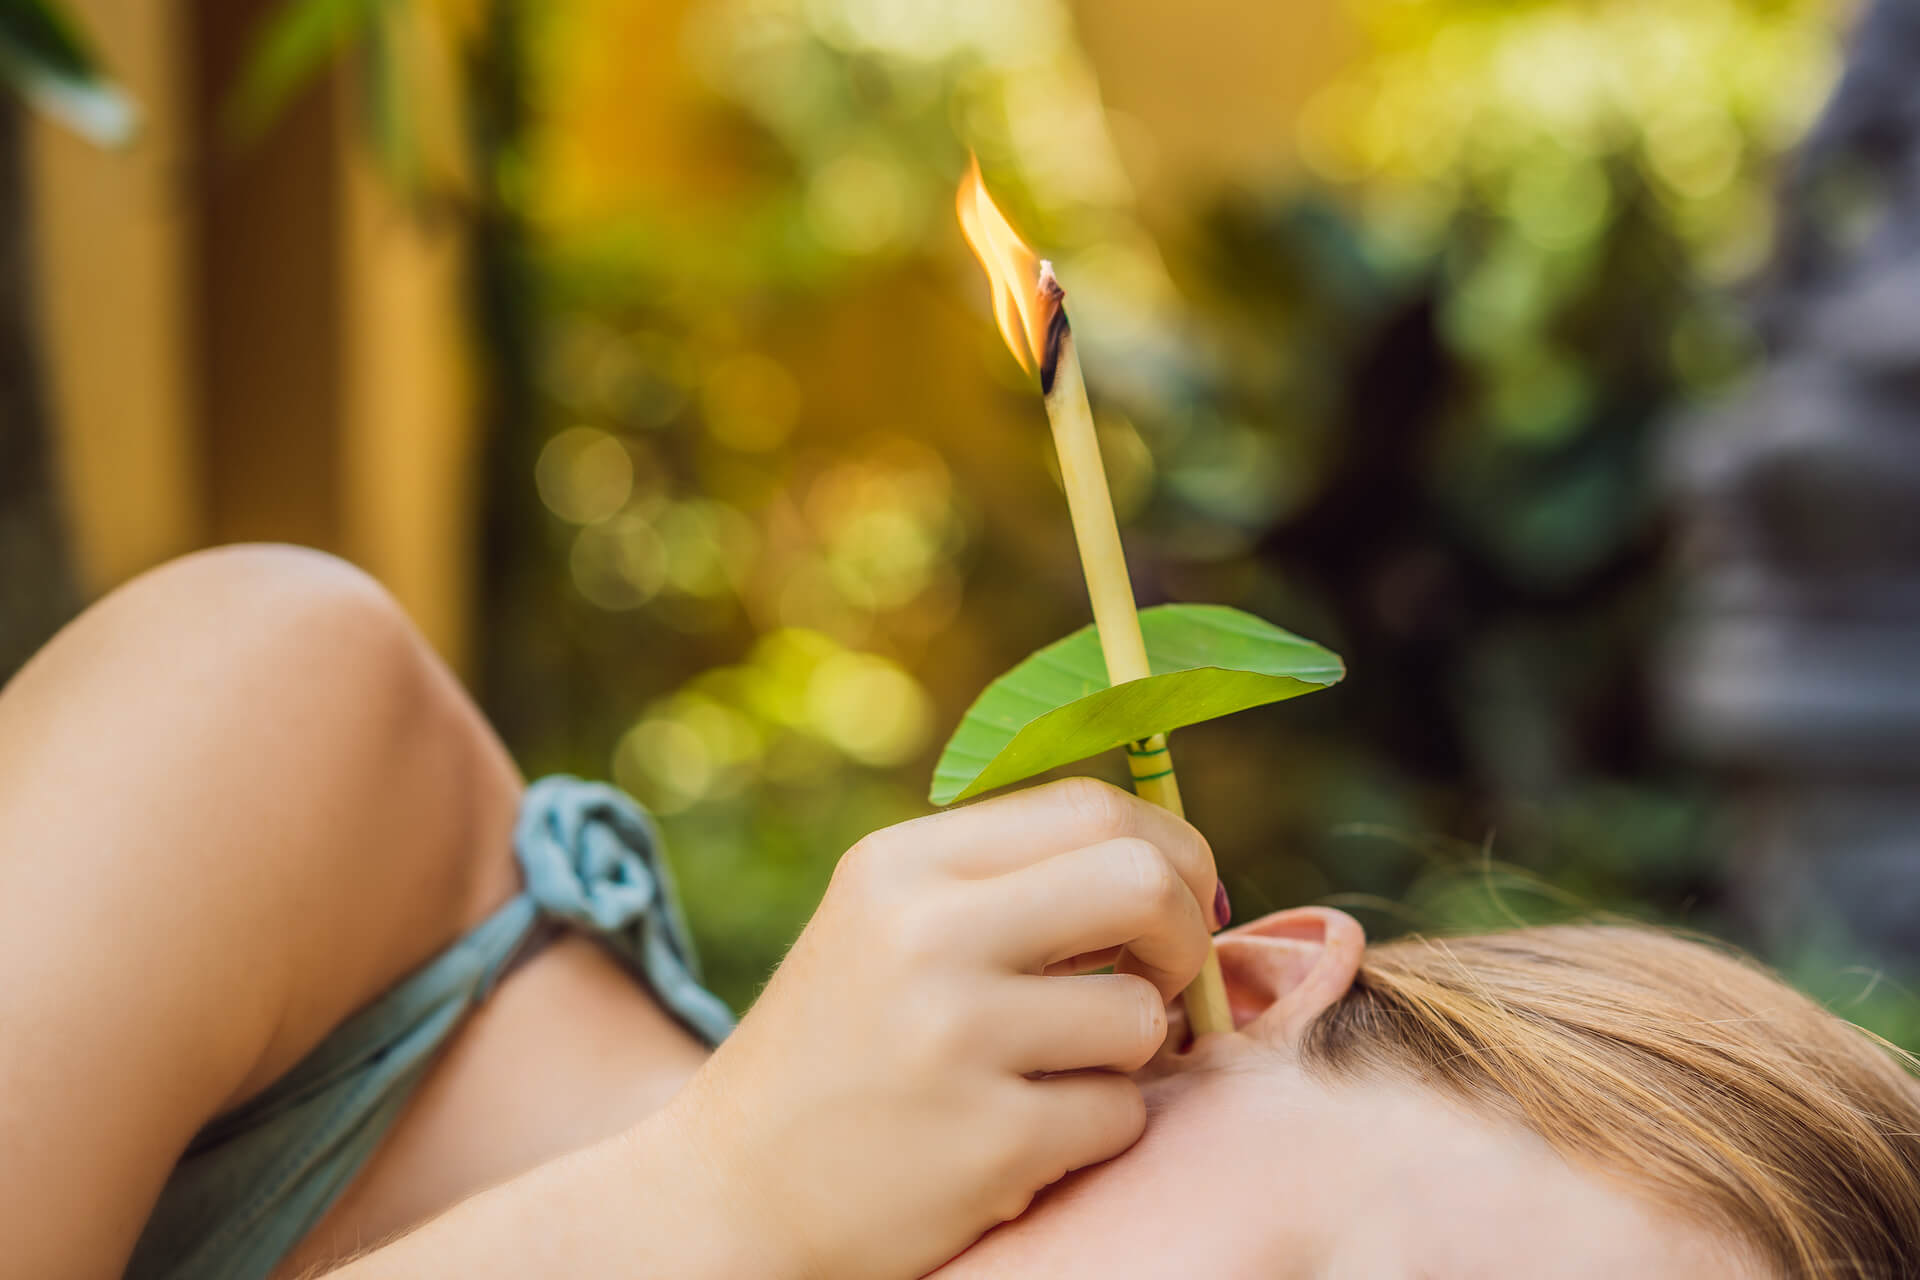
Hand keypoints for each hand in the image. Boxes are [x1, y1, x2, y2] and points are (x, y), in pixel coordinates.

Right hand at [663, 777, 1222, 1279]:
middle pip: (1140, 882)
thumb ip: (1006, 879)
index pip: (1090, 808)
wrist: (731, 1193)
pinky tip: (1024, 1135)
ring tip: (1057, 1070)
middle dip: (1185, 932)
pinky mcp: (987, 1144)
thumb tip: (1175, 865)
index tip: (1179, 898)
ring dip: (1130, 1052)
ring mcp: (954, 1041)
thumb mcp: (884, 924)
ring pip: (1141, 1017)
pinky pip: (1119, 1116)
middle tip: (1165, 978)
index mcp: (899, 866)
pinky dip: (1096, 1129)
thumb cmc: (840, 1048)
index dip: (1168, 850)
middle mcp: (922, 936)